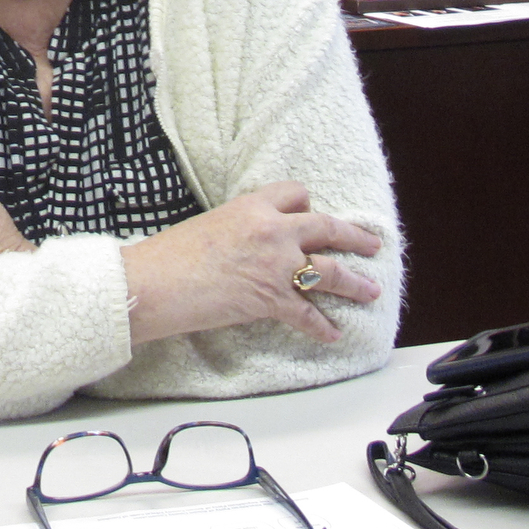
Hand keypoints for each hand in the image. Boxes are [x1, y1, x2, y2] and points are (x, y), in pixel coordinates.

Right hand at [121, 180, 383, 344]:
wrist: (155, 282)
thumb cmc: (170, 255)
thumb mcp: (210, 224)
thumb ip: (240, 227)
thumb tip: (250, 243)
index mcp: (253, 206)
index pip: (296, 194)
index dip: (306, 205)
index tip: (312, 212)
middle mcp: (273, 231)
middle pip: (328, 228)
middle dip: (355, 237)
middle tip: (372, 244)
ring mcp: (276, 265)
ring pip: (331, 270)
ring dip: (355, 284)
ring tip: (370, 291)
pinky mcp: (272, 299)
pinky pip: (308, 314)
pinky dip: (322, 327)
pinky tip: (332, 334)